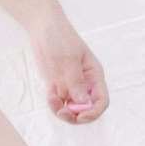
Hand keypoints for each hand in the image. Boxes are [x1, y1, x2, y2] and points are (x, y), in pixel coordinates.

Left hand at [28, 4, 109, 124]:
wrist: (43, 29)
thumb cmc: (60, 38)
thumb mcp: (68, 59)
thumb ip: (75, 82)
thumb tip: (84, 103)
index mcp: (94, 76)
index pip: (101, 101)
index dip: (93, 112)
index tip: (80, 116)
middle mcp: (85, 84)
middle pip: (86, 110)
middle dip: (75, 115)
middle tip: (61, 111)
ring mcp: (71, 87)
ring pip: (71, 109)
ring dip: (61, 110)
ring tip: (51, 98)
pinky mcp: (58, 87)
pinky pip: (58, 104)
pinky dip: (53, 104)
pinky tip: (49, 93)